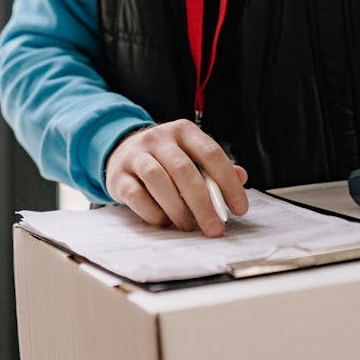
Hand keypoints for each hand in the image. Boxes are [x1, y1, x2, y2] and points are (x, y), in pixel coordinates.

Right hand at [105, 119, 248, 236]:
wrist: (121, 152)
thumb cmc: (165, 159)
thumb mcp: (191, 155)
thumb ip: (215, 167)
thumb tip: (241, 177)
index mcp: (183, 131)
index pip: (211, 153)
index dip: (228, 183)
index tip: (239, 208)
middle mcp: (158, 138)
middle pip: (184, 170)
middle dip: (203, 204)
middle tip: (214, 227)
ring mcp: (135, 155)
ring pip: (158, 181)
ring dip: (178, 208)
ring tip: (188, 225)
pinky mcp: (118, 175)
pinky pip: (136, 196)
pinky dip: (154, 212)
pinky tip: (164, 221)